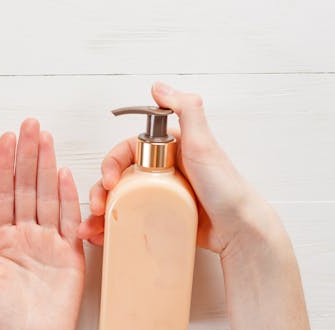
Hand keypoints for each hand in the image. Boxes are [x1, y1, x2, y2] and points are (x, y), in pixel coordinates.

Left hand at [0, 119, 84, 329]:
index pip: (2, 193)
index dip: (3, 166)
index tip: (5, 138)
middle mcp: (24, 236)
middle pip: (26, 187)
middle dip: (26, 156)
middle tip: (29, 125)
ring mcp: (48, 243)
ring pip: (47, 197)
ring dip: (46, 167)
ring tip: (44, 138)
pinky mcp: (70, 255)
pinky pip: (68, 221)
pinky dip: (67, 197)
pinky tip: (64, 173)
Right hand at [78, 82, 280, 255]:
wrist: (240, 229)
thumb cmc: (226, 188)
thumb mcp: (204, 143)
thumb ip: (186, 108)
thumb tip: (158, 87)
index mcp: (169, 149)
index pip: (128, 150)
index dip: (111, 163)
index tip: (109, 181)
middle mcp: (163, 170)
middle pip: (119, 176)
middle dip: (101, 191)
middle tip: (99, 208)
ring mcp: (161, 195)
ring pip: (121, 199)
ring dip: (102, 213)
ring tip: (94, 228)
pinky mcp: (162, 217)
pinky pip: (132, 220)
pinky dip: (114, 228)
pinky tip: (103, 237)